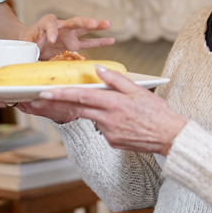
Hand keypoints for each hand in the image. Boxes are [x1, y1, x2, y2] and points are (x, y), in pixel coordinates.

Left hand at [19, 66, 186, 154]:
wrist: (171, 138)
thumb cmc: (158, 113)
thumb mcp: (139, 92)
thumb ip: (117, 81)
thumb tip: (98, 70)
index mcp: (114, 104)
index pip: (82, 97)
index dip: (61, 94)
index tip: (43, 93)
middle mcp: (108, 120)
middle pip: (78, 109)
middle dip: (59, 103)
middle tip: (40, 99)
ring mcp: (109, 134)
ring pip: (91, 117)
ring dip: (86, 110)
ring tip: (92, 103)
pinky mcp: (113, 142)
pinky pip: (102, 128)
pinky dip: (104, 121)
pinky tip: (122, 119)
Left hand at [25, 14, 114, 59]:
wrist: (30, 44)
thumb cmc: (27, 42)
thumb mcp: (25, 43)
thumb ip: (28, 47)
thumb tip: (31, 55)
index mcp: (46, 23)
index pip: (51, 23)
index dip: (52, 31)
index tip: (51, 40)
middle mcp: (61, 26)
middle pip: (74, 21)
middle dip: (84, 22)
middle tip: (93, 23)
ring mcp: (69, 35)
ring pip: (85, 30)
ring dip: (97, 26)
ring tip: (108, 23)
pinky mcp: (73, 45)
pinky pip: (88, 43)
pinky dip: (100, 42)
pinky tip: (112, 40)